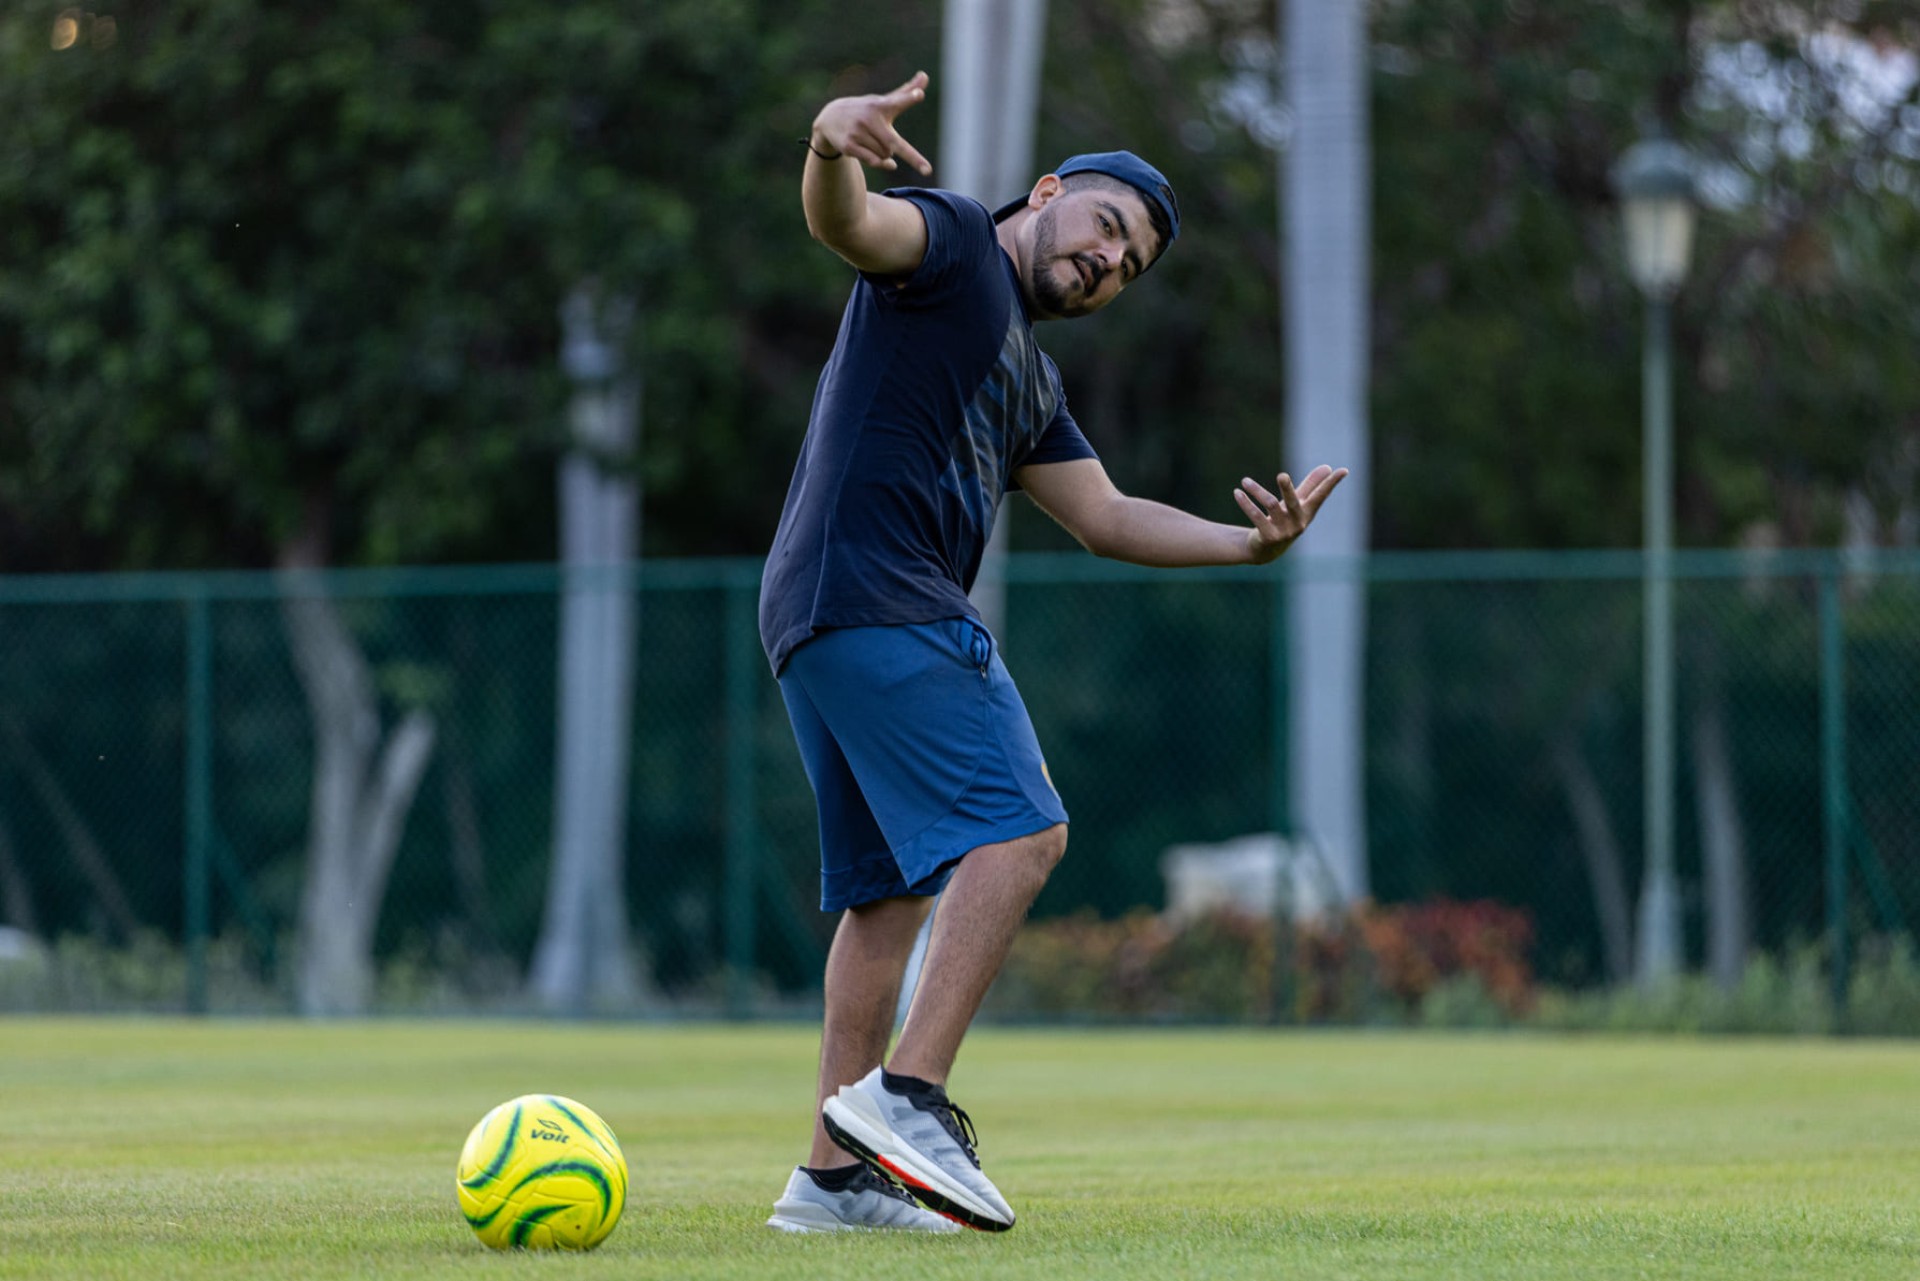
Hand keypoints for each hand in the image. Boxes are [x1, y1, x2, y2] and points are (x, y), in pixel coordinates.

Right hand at [809, 71, 933, 175]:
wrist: (830, 118)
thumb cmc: (865, 110)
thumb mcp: (883, 101)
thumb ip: (906, 93)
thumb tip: (925, 75)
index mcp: (880, 105)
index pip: (897, 102)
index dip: (909, 98)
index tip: (920, 94)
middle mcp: (869, 118)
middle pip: (894, 144)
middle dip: (907, 155)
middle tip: (924, 169)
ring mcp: (858, 132)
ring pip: (885, 154)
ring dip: (885, 154)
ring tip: (873, 143)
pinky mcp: (849, 146)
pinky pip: (874, 161)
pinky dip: (883, 164)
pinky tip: (890, 164)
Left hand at [1233, 465, 1348, 563]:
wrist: (1266, 551)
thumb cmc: (1285, 521)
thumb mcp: (1298, 504)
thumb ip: (1311, 486)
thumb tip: (1327, 467)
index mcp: (1307, 512)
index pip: (1321, 496)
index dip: (1331, 484)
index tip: (1344, 470)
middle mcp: (1298, 522)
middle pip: (1293, 501)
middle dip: (1288, 488)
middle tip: (1282, 475)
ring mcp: (1284, 532)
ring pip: (1270, 505)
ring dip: (1256, 491)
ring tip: (1245, 481)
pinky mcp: (1268, 537)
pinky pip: (1256, 517)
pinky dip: (1246, 503)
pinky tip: (1237, 492)